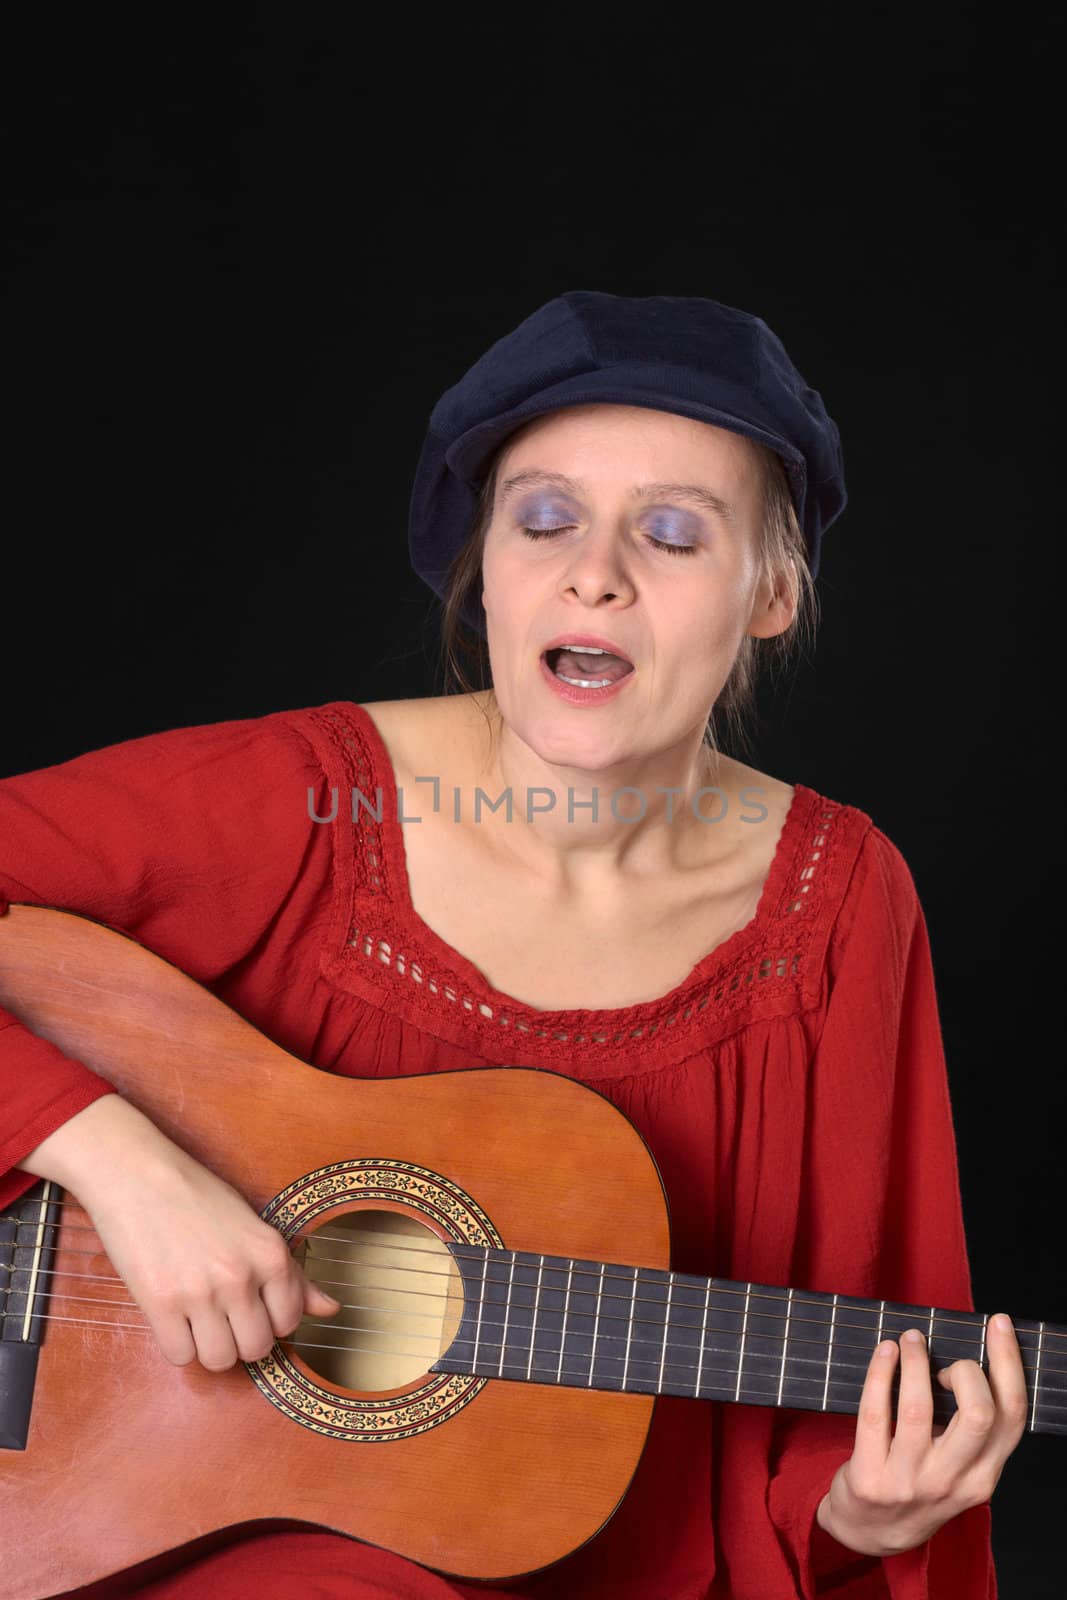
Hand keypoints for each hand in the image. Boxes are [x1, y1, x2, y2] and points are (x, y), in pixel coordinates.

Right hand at [85, 1139, 340, 1371]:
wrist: (137, 1174)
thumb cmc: (197, 1196)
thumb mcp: (255, 1227)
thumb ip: (293, 1275)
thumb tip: (333, 1309)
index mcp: (271, 1254)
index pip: (289, 1322)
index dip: (270, 1319)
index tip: (252, 1306)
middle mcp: (241, 1276)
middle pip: (256, 1349)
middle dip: (242, 1339)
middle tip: (224, 1316)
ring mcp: (200, 1292)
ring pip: (220, 1360)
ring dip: (210, 1347)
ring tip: (199, 1319)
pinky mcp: (160, 1303)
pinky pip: (179, 1355)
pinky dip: (177, 1344)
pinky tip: (174, 1317)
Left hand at [815, 1316, 1028, 1556]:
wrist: (871, 1532)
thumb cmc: (921, 1483)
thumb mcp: (960, 1469)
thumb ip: (972, 1429)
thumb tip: (973, 1354)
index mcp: (984, 1476)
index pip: (1011, 1417)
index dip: (1008, 1364)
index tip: (999, 1325)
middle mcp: (952, 1482)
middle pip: (978, 1414)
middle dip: (966, 1370)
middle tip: (946, 1360)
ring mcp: (909, 1482)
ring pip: (919, 1409)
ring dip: (915, 1361)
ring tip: (910, 1339)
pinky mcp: (870, 1478)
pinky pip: (875, 1413)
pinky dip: (880, 1372)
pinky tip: (885, 1352)